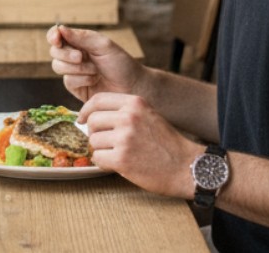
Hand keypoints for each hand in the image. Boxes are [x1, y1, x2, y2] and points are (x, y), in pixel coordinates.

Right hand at [47, 24, 145, 102]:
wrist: (132, 87)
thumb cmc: (121, 63)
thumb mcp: (103, 45)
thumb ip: (81, 37)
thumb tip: (60, 29)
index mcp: (80, 42)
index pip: (57, 36)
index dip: (53, 36)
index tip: (57, 39)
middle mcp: (74, 56)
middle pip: (55, 52)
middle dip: (66, 54)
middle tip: (81, 57)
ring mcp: (74, 72)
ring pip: (58, 66)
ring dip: (77, 68)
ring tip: (95, 71)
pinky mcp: (76, 88)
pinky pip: (68, 81)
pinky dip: (81, 79)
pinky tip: (94, 81)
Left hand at [78, 91, 199, 199]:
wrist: (186, 167)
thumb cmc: (166, 143)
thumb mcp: (148, 115)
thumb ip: (124, 111)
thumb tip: (91, 115)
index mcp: (135, 103)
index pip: (97, 100)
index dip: (86, 110)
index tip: (81, 119)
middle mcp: (128, 117)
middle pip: (92, 121)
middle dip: (95, 134)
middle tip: (106, 143)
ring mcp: (124, 137)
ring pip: (93, 141)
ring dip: (101, 150)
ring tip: (118, 155)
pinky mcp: (122, 158)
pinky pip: (98, 158)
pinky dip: (104, 164)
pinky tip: (118, 165)